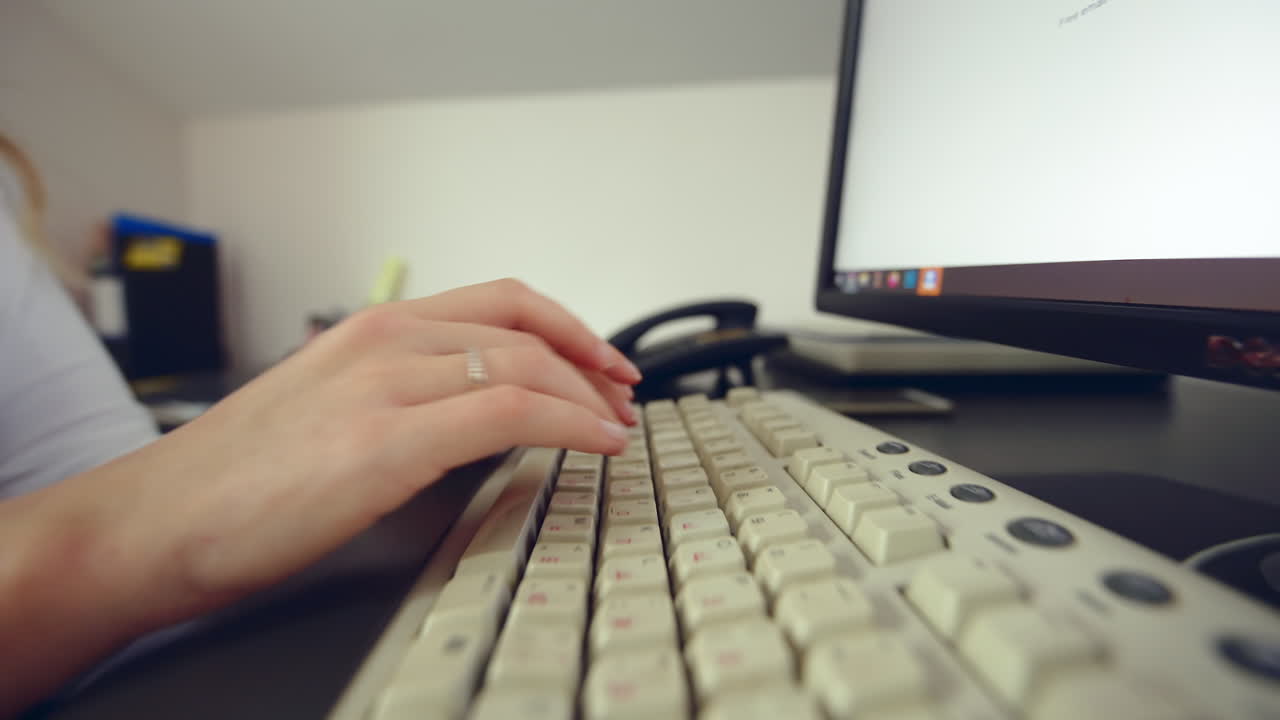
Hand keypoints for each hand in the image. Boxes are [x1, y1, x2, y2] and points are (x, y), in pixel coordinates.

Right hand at [48, 278, 640, 628]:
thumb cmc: (230, 482)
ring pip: (523, 363)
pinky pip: (507, 413)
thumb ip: (395, 398)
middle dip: (590, 360)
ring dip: (588, 393)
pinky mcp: (384, 442)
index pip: (497, 303)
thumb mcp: (326, 412)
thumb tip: (467, 419)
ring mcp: (382, 386)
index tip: (602, 360)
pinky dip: (568, 423)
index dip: (566, 327)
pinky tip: (596, 444)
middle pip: (522, 326)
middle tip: (624, 395)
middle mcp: (381, 342)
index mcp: (369, 331)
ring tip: (619, 426)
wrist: (149, 523)